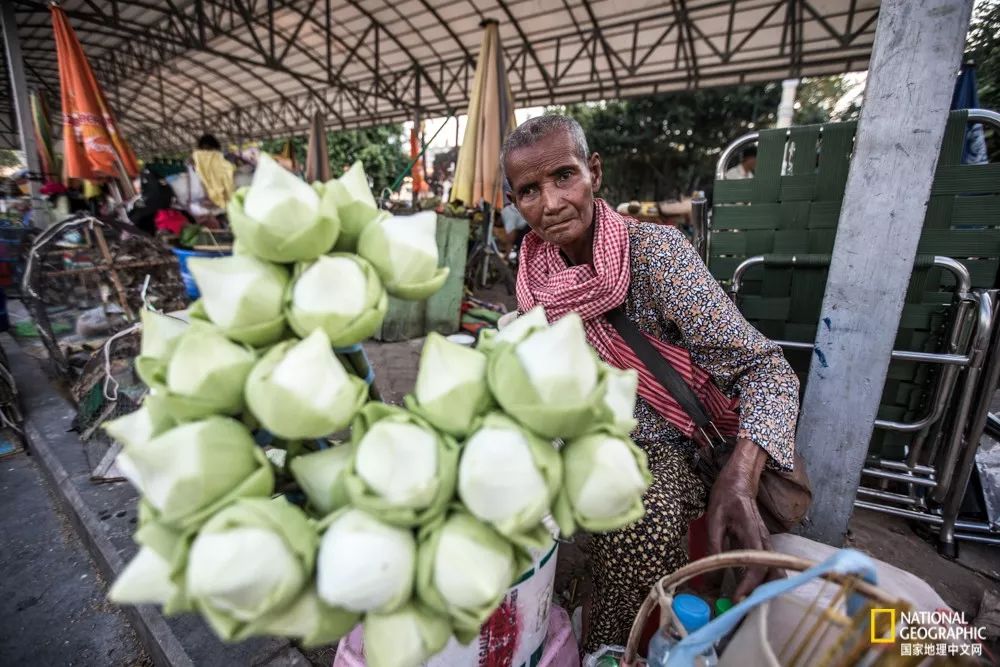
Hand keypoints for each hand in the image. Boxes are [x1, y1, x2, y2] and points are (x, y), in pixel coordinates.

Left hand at [705, 437, 771, 598]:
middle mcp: (764, 541)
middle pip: (774, 573)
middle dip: (763, 592)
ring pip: (772, 572)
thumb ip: (714, 546)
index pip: (757, 565)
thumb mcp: (714, 519)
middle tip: (742, 607)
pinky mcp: (761, 546)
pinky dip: (758, 581)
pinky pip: (765, 567)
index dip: (749, 585)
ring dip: (761, 588)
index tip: (737, 600)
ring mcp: (765, 544)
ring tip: (742, 603)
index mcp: (753, 534)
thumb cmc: (726, 496)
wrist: (739, 480)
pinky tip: (743, 590)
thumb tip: (710, 573)